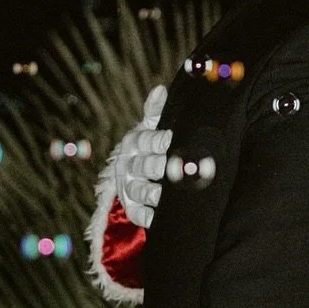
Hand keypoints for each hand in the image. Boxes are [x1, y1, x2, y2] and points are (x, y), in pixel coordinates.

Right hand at [113, 86, 170, 227]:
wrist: (137, 170)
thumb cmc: (151, 144)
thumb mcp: (153, 126)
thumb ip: (156, 110)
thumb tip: (161, 89)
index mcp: (134, 142)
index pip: (146, 141)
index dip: (160, 141)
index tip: (173, 140)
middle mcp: (128, 165)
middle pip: (144, 167)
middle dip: (162, 168)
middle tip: (180, 169)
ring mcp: (128, 188)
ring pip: (140, 191)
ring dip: (155, 194)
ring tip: (170, 195)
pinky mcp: (132, 208)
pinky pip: (138, 215)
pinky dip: (149, 218)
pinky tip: (160, 218)